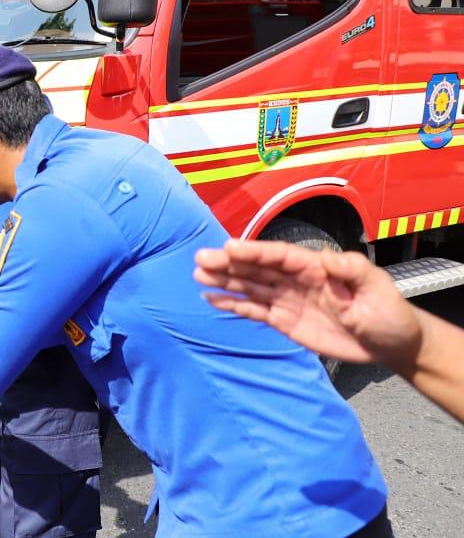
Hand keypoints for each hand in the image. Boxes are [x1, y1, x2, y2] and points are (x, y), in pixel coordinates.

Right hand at [194, 239, 421, 369]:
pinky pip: (255, 310)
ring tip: (198, 275)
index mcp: (317, 267)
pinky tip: (213, 299)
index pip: (280, 256)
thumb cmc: (389, 311)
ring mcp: (288, 300)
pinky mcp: (285, 322)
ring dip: (225, 280)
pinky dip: (234, 304)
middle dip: (230, 263)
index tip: (230, 248)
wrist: (392, 344)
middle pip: (258, 269)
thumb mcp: (377, 287)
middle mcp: (297, 280)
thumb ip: (352, 270)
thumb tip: (325, 259)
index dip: (255, 252)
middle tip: (201, 259)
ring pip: (251, 287)